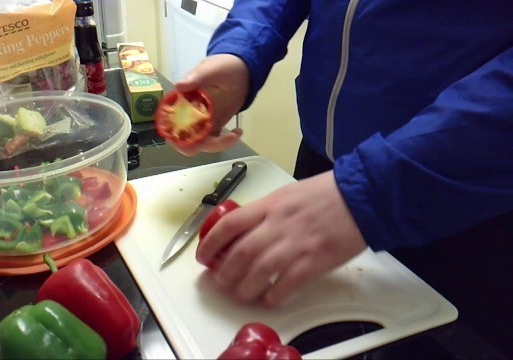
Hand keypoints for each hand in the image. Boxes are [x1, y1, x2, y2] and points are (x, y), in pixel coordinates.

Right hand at [169, 54, 249, 155]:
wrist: (241, 69)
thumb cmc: (222, 66)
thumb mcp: (209, 68)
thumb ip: (195, 77)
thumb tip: (178, 86)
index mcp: (180, 102)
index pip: (169, 123)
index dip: (175, 136)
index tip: (191, 139)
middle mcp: (187, 115)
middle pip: (186, 141)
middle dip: (201, 145)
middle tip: (222, 138)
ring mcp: (201, 122)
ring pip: (201, 143)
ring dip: (217, 144)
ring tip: (234, 134)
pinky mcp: (214, 125)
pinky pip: (214, 140)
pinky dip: (224, 142)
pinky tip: (237, 132)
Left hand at [195, 171, 367, 306]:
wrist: (362, 196)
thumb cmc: (328, 193)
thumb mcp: (288, 194)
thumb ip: (266, 211)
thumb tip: (246, 230)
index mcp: (269, 205)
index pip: (229, 224)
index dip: (210, 243)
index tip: (203, 256)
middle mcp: (277, 225)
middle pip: (240, 254)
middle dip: (224, 273)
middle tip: (221, 282)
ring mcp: (295, 244)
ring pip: (258, 272)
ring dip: (244, 289)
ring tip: (240, 295)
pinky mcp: (314, 261)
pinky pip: (286, 285)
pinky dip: (273, 296)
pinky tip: (268, 299)